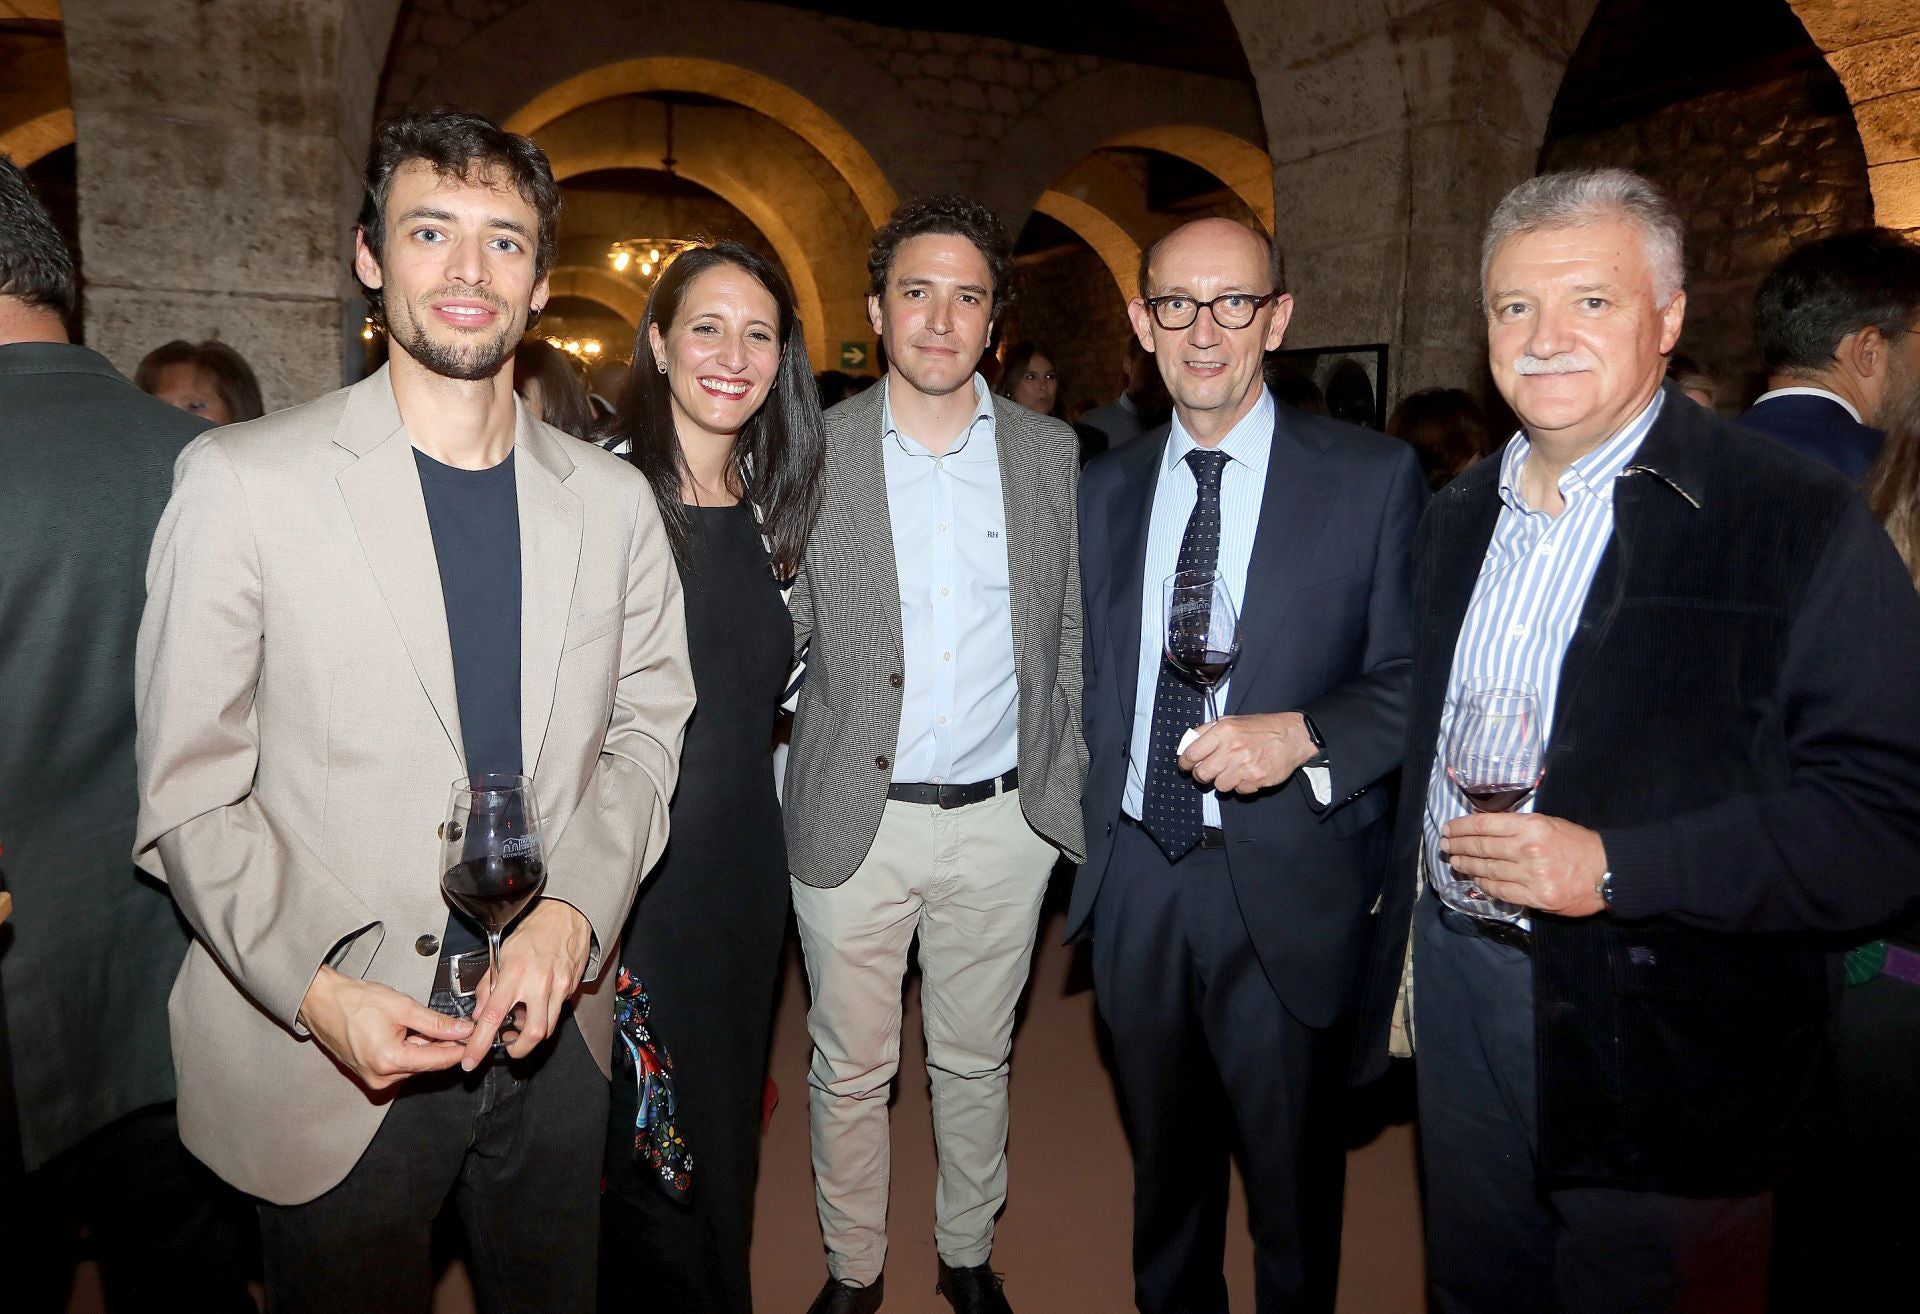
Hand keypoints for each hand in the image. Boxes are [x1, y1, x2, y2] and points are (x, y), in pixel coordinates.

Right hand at [298, 965, 473, 1091]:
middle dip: (443, 1044)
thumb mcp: (403, 1007)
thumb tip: (463, 1030)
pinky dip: (409, 1049)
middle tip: (453, 1023)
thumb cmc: (355, 1001)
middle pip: (428, 1063)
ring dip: (424, 1046)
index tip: (477, 1037)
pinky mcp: (370, 1075)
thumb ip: (436, 1023)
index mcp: (390, 1061)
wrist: (323, 1003)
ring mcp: (374, 1079)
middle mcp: (382, 1078)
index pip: (439, 1060)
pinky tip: (404, 1032)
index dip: (461, 1048)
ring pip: (415, 1064)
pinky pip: (400, 1064)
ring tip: (415, 1022)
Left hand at [462, 898, 591, 1068]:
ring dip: (532, 1033)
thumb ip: (488, 986)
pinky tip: (537, 1003)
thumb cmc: (531, 933)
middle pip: (532, 1033)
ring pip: (548, 1027)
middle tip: (509, 1047)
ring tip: (522, 1021)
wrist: (564, 917)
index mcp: (515, 974)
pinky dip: (544, 1015)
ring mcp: (559, 987)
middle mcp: (539, 983)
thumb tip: (479, 1013)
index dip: (480, 1043)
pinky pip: (556, 1012)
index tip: (471, 1060)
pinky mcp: (571, 989)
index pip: (493, 1016)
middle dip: (519, 1049)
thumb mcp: (501, 955)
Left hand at [1180, 712, 1318, 794]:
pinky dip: (1241, 786)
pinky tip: (1248, 774)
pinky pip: (1239, 791)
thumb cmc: (1261, 728)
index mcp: (1224, 731)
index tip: (1186, 766)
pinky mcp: (1257, 779)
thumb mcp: (1232, 720)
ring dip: (1224, 781)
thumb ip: (1208, 731)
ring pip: (1220, 786)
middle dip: (1202, 775)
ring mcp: (1245, 766)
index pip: (1192, 753)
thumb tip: (1188, 744)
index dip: (1185, 763)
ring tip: (1234, 770)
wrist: (1292, 736)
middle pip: (1202, 774)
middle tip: (1208, 772)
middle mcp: (1232, 749)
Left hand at [1440, 812, 1607, 916]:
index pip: (1485, 825)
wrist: (1608, 871)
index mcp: (1530, 826)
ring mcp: (1531, 875)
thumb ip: (1518, 826)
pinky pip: (1501, 891)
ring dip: (1467, 866)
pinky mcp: (1536, 897)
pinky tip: (1476, 881)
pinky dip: (1485, 885)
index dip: (1461, 828)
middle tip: (1444, 846)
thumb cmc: (1578, 844)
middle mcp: (1527, 849)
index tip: (1448, 829)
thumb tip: (1486, 828)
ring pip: (1488, 870)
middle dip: (1458, 846)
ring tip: (1455, 863)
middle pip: (1481, 848)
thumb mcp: (1548, 823)